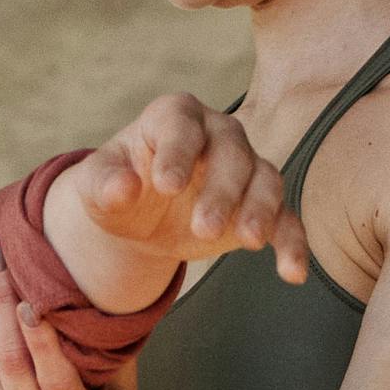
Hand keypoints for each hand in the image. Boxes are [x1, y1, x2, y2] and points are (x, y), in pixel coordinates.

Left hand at [68, 92, 307, 284]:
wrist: (141, 218)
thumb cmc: (119, 188)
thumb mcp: (97, 186)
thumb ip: (105, 183)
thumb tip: (123, 188)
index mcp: (174, 117)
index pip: (182, 125)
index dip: (178, 153)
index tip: (166, 186)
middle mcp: (218, 134)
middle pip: (233, 153)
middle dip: (222, 190)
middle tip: (202, 229)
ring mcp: (245, 169)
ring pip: (266, 179)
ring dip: (260, 210)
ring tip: (249, 242)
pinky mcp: (260, 207)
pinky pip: (286, 220)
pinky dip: (292, 244)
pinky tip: (292, 272)